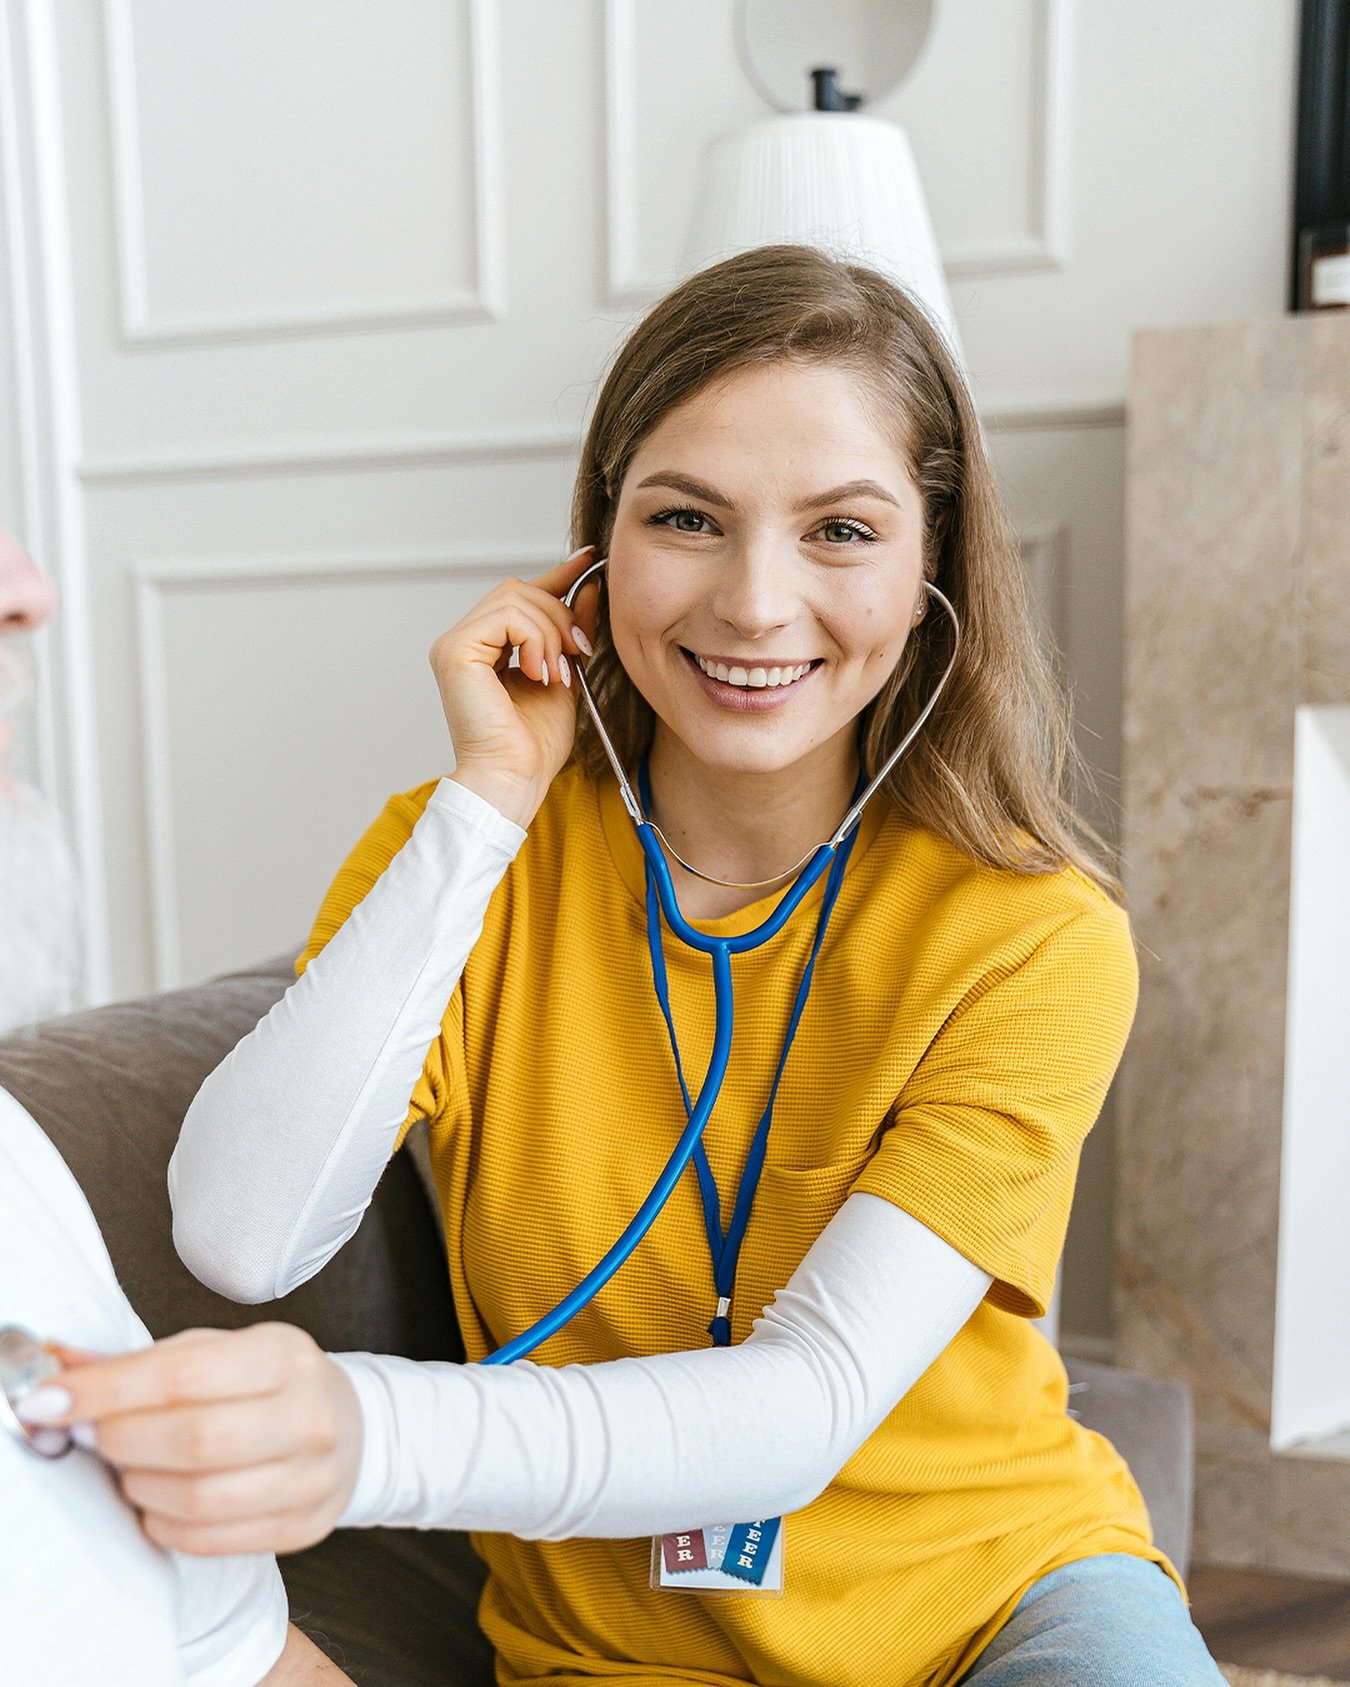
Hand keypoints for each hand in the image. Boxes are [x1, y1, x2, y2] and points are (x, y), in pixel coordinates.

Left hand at [30, 1324, 362, 1556]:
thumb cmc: (267, 1383)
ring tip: (130, 1466)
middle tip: (92, 1433)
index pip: (185, 1374)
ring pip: (199, 1498)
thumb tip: (60, 1366)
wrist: (348, 1424)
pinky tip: (158, 1501)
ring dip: (140, 1485)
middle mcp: (309, 1415)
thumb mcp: (219, 1351)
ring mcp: (311, 1476)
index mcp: (286, 1356)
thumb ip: (144, 1361)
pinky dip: (164, 1524)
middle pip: (194, 1439)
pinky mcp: (302, 1527)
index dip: (109, 1390)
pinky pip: (210, 1539)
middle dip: (122, 1438)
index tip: (51, 1399)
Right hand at [429, 544, 600, 827]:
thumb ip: (573, 631)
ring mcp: (455, 644)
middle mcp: (465, 641)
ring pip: (515, 597)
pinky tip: (539, 672)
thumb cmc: (533, 745)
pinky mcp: (456, 651)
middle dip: (560, 615)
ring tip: (557, 672)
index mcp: (486, 647)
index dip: (557, 575)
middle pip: (520, 590)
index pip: (521, 595)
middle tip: (577, 654)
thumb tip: (588, 585)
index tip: (589, 561)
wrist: (514, 779)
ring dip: (551, 631)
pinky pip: (508, 616)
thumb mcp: (566, 673)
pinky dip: (536, 639)